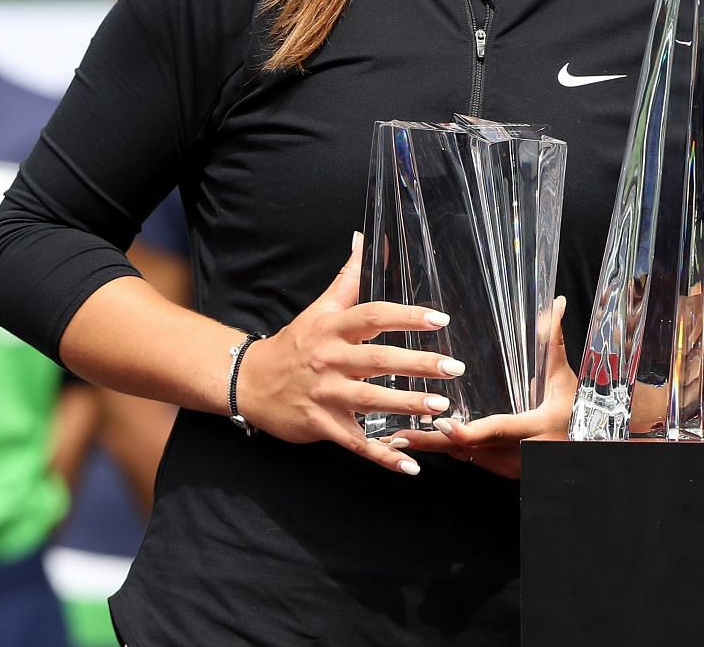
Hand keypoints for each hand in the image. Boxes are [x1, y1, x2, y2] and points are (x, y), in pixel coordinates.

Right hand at [234, 232, 461, 475]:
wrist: (249, 383)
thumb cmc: (293, 344)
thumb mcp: (319, 309)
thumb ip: (347, 277)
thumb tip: (364, 239)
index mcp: (332, 329)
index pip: (373, 317)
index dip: (407, 317)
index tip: (440, 319)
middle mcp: (330, 361)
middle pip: (378, 360)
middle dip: (418, 364)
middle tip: (454, 367)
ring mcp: (325, 396)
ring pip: (371, 401)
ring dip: (407, 405)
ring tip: (441, 407)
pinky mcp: (322, 426)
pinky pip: (357, 444)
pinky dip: (384, 456)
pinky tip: (411, 465)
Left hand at [410, 296, 576, 478]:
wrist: (591, 451)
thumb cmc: (581, 411)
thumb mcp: (566, 379)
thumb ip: (554, 343)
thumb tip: (557, 304)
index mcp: (535, 429)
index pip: (497, 431)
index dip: (467, 431)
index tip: (442, 424)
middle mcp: (519, 454)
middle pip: (470, 450)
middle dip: (433, 443)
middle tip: (399, 437)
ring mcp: (510, 467)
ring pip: (468, 458)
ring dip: (437, 448)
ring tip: (402, 438)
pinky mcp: (504, 471)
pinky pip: (472, 461)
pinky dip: (452, 450)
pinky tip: (428, 440)